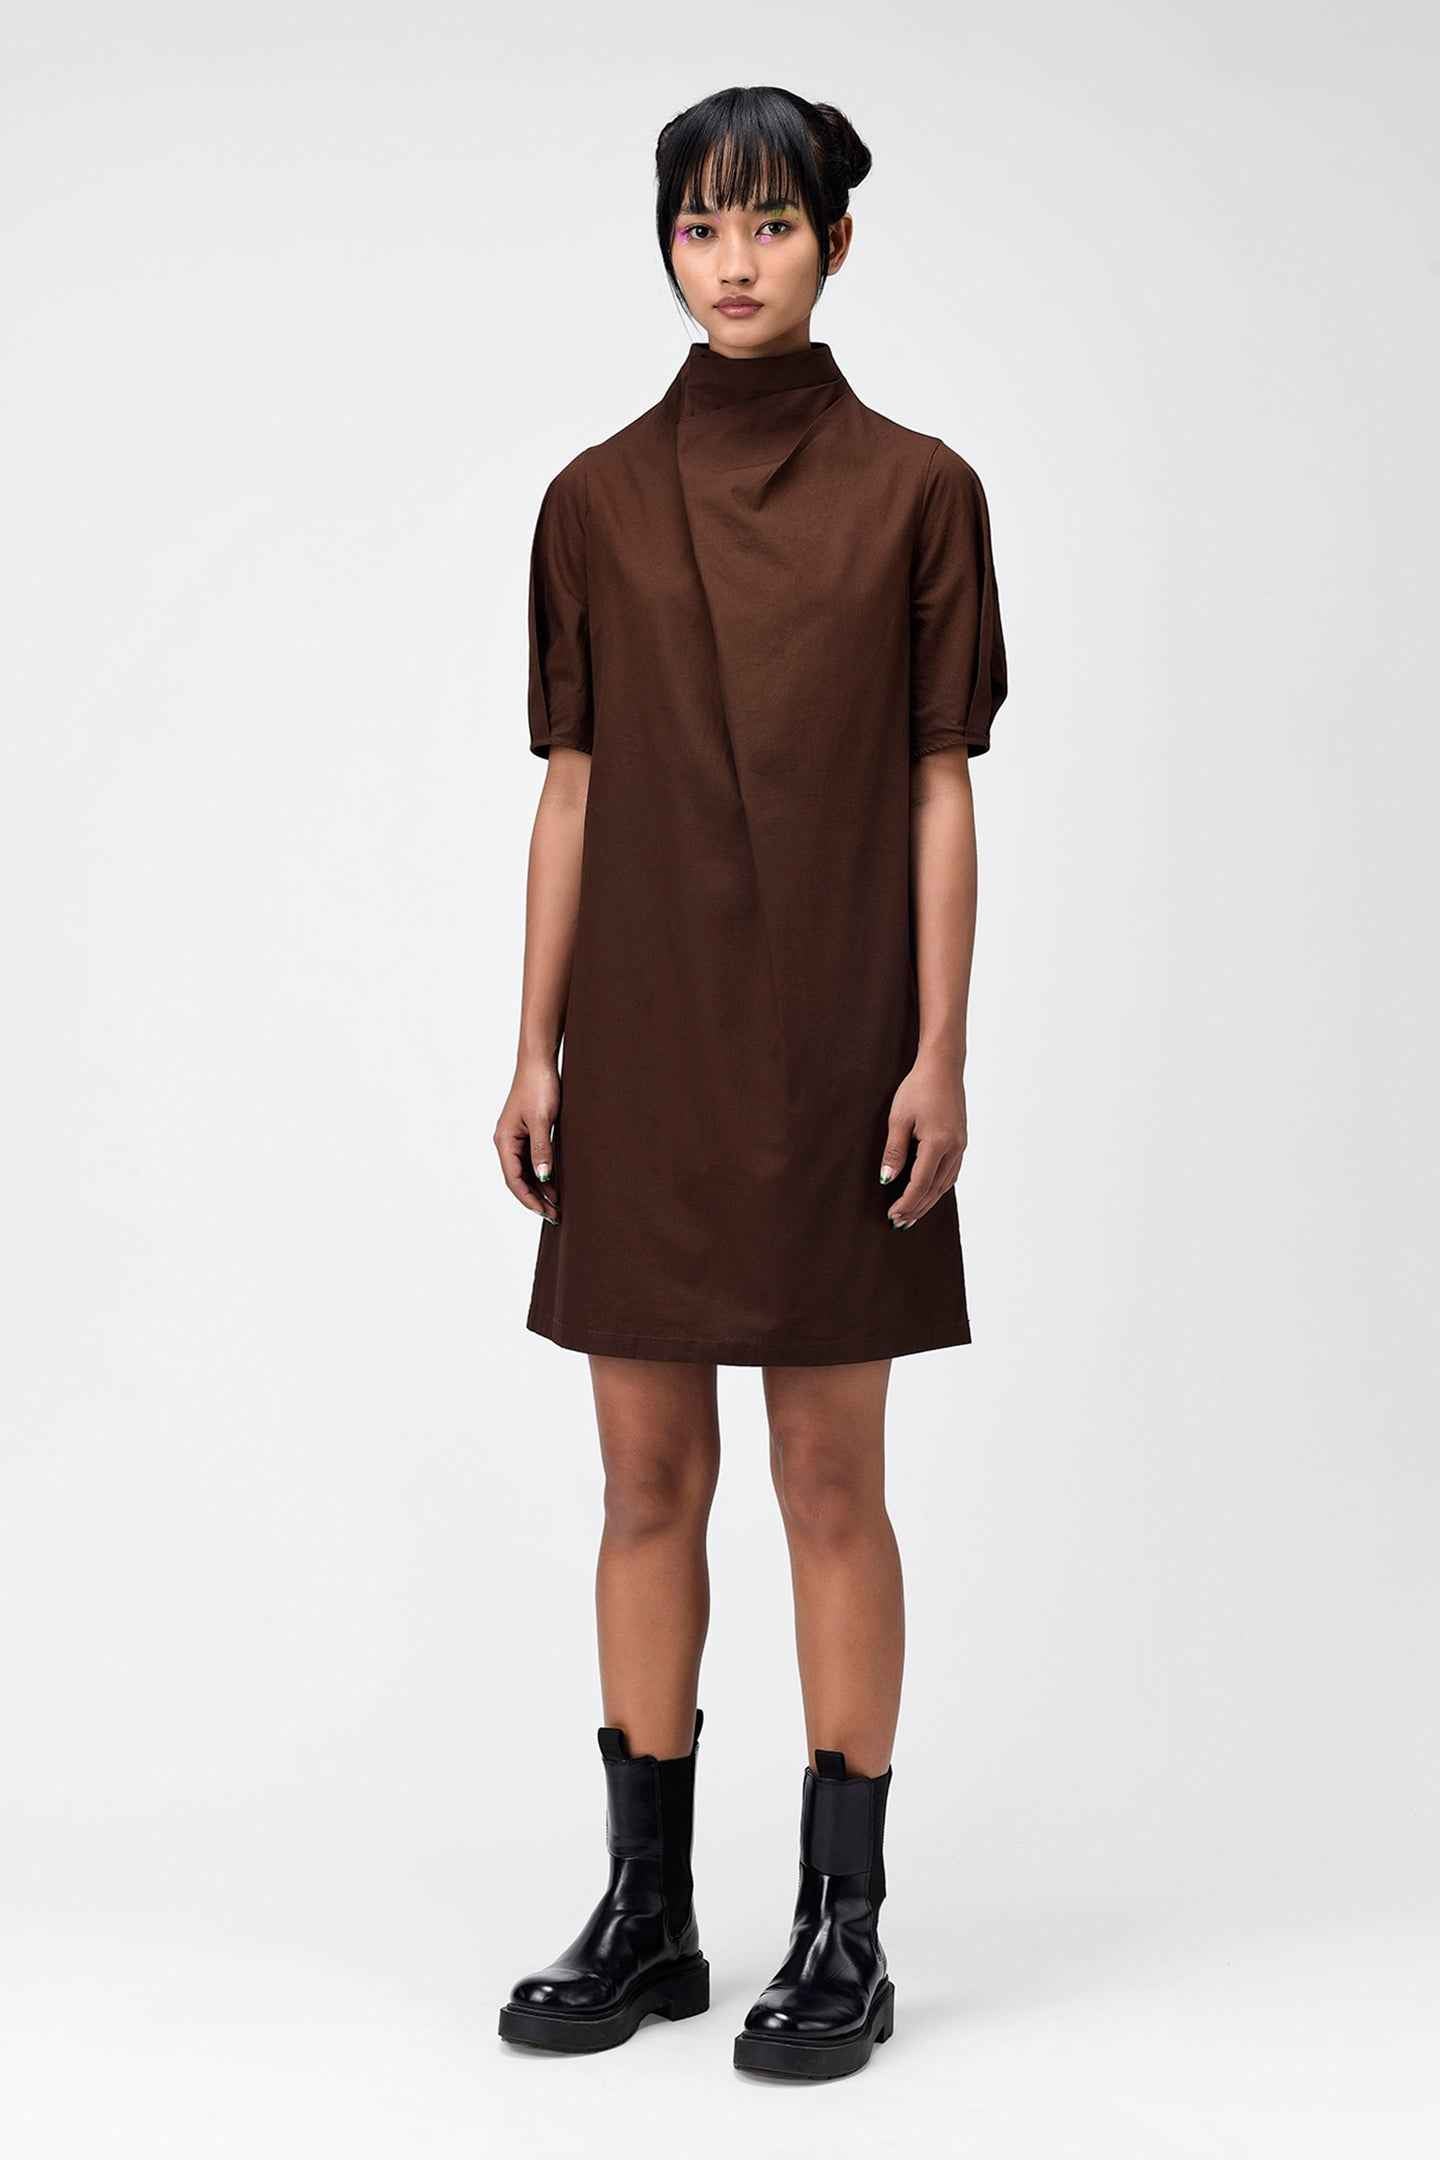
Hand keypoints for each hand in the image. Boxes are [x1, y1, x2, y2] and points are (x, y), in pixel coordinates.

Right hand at [494, 1055, 560, 1222]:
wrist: (539, 1062)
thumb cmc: (538, 1086)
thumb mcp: (542, 1120)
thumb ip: (542, 1149)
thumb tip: (542, 1178)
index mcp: (504, 1140)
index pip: (514, 1179)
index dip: (529, 1199)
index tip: (545, 1213)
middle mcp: (506, 1142)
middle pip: (518, 1179)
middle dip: (535, 1198)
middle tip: (554, 1215)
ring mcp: (516, 1137)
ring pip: (525, 1171)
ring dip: (539, 1189)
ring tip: (556, 1205)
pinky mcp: (527, 1132)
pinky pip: (531, 1160)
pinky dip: (542, 1174)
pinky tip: (554, 1183)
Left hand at [879, 1053, 966, 1226]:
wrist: (943, 1067)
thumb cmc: (918, 1088)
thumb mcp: (899, 1119)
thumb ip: (894, 1152)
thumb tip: (887, 1180)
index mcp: (938, 1143)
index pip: (920, 1184)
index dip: (906, 1203)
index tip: (892, 1215)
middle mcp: (954, 1148)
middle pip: (934, 1189)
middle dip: (917, 1208)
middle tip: (899, 1223)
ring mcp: (961, 1145)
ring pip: (945, 1184)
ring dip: (928, 1201)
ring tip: (912, 1214)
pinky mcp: (961, 1141)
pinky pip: (950, 1173)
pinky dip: (938, 1187)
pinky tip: (928, 1193)